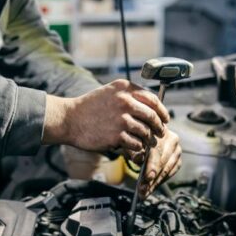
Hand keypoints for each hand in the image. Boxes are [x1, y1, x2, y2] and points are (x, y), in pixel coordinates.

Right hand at [42, 79, 169, 157]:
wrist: (69, 119)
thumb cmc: (89, 108)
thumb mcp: (109, 93)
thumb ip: (129, 96)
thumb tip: (151, 107)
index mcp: (124, 88)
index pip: (153, 99)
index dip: (162, 111)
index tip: (165, 118)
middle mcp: (125, 101)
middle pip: (152, 116)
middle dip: (159, 126)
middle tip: (160, 133)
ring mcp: (121, 119)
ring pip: (145, 131)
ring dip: (148, 139)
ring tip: (147, 142)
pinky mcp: (116, 135)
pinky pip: (136, 143)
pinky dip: (137, 147)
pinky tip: (134, 147)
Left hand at [138, 129, 181, 198]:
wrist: (147, 136)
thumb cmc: (137, 139)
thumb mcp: (132, 143)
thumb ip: (134, 151)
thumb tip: (139, 160)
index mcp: (159, 132)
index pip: (157, 151)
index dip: (152, 165)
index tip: (148, 178)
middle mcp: (171, 139)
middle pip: (163, 162)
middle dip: (152, 178)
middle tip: (143, 190)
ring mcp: (177, 150)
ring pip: (167, 169)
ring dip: (155, 183)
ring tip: (144, 192)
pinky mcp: (178, 159)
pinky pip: (171, 173)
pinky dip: (160, 181)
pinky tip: (151, 188)